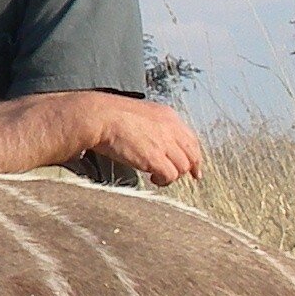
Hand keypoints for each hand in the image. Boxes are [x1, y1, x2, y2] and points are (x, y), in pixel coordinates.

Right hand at [0, 89, 205, 181]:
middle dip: (181, 142)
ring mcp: (75, 108)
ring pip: (142, 120)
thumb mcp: (49, 171)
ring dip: (167, 150)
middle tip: (195, 175)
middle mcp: (82, 104)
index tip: (189, 169)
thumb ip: (76, 173)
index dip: (172, 138)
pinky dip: (145, 152)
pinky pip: (119, 129)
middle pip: (152, 114)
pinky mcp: (68, 118)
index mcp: (81, 116)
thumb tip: (99, 206)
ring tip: (176, 178)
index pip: (142, 115)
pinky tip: (156, 176)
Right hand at [86, 97, 204, 184]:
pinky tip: (152, 179)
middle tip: (177, 177)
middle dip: (188, 169)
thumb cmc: (110, 116)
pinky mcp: (155, 158)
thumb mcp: (140, 114)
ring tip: (156, 176)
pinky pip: (170, 176)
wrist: (100, 117)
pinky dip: (164, 181)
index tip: (195, 169)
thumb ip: (153, 126)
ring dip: (171, 175)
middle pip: (192, 155)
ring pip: (182, 167)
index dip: (195, 156)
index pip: (191, 139)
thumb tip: (156, 143)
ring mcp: (164, 143)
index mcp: (168, 116)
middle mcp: (171, 129)